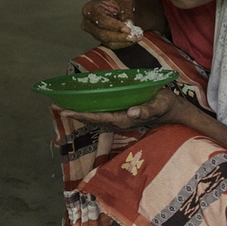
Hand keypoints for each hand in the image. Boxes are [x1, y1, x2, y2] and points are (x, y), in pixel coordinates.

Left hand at [57, 87, 182, 130]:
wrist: (173, 110)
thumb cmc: (166, 105)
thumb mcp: (160, 104)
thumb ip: (148, 110)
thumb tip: (133, 112)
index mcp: (125, 118)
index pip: (99, 117)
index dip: (81, 115)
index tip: (65, 112)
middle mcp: (118, 120)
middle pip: (91, 119)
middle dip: (73, 113)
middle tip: (54, 106)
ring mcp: (118, 118)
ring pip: (94, 117)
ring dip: (77, 112)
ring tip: (59, 106)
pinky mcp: (119, 115)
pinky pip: (100, 114)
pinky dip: (87, 110)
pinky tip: (78, 106)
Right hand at [80, 0, 141, 48]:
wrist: (118, 4)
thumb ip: (126, 10)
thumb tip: (128, 22)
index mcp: (89, 9)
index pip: (101, 20)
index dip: (114, 26)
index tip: (128, 29)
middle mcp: (88, 22)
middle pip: (102, 33)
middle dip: (120, 36)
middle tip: (135, 36)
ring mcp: (93, 32)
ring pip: (107, 41)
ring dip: (123, 41)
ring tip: (137, 36)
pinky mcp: (100, 39)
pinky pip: (111, 45)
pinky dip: (123, 43)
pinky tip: (133, 39)